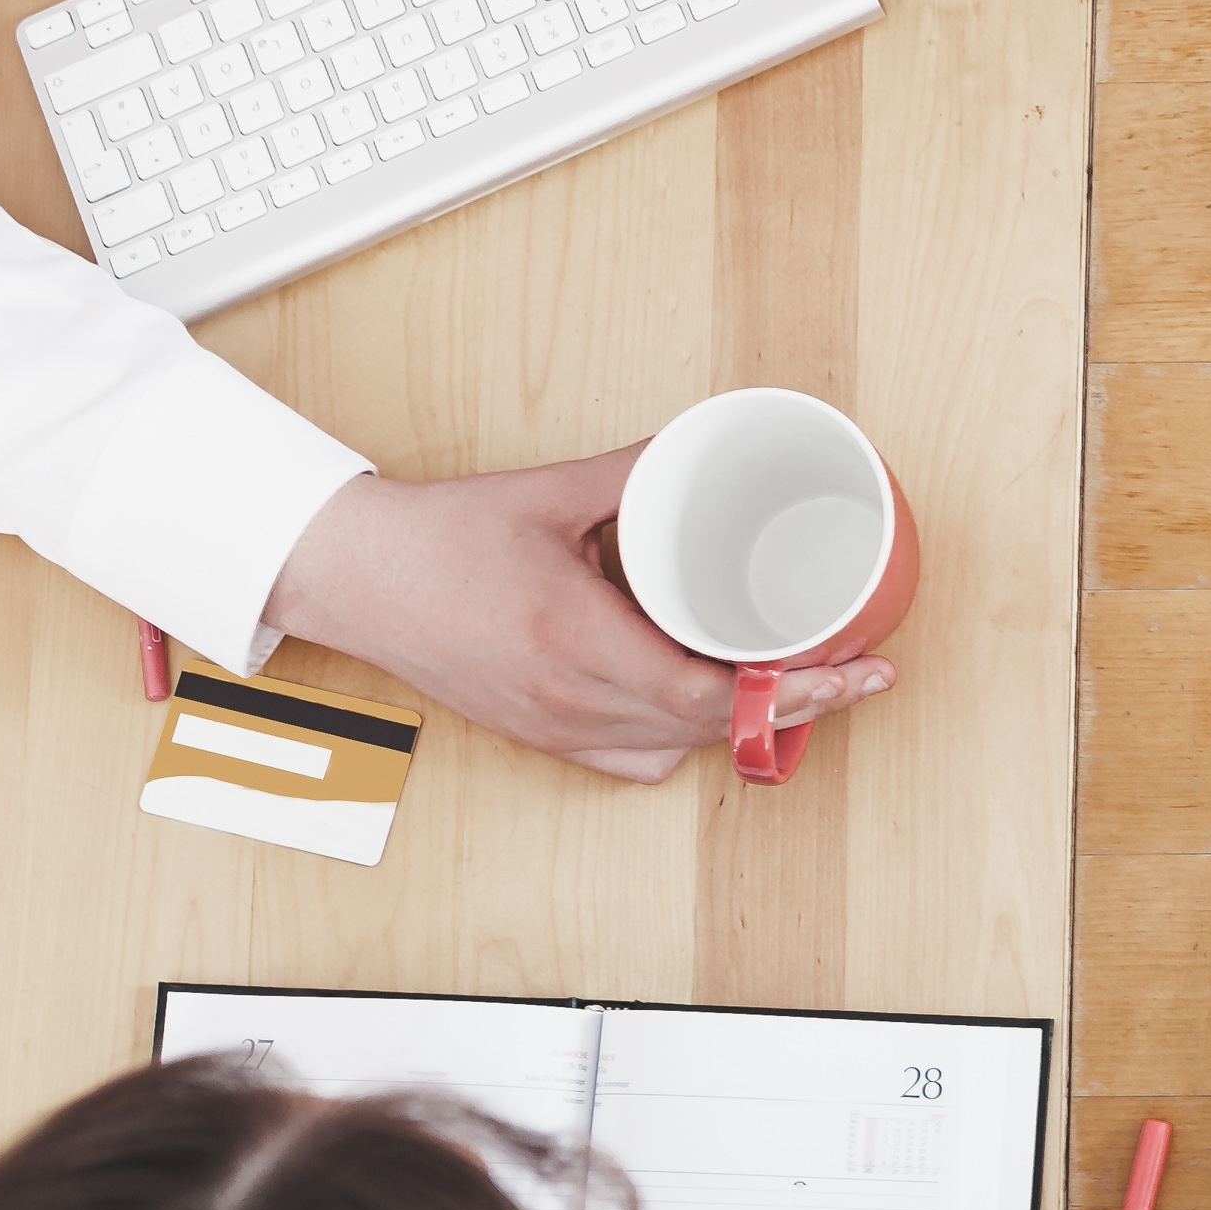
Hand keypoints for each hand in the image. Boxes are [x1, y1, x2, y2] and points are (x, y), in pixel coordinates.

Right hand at [257, 455, 893, 783]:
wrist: (353, 576)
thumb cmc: (439, 538)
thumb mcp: (552, 495)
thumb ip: (638, 471)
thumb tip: (703, 448)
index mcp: (578, 645)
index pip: (715, 697)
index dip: (799, 691)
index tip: (857, 670)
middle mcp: (570, 702)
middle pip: (711, 730)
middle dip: (796, 705)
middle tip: (855, 671)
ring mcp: (554, 729)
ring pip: (678, 749)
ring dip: (742, 724)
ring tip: (800, 683)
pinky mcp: (541, 738)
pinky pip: (634, 761)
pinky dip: (684, 739)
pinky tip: (711, 705)